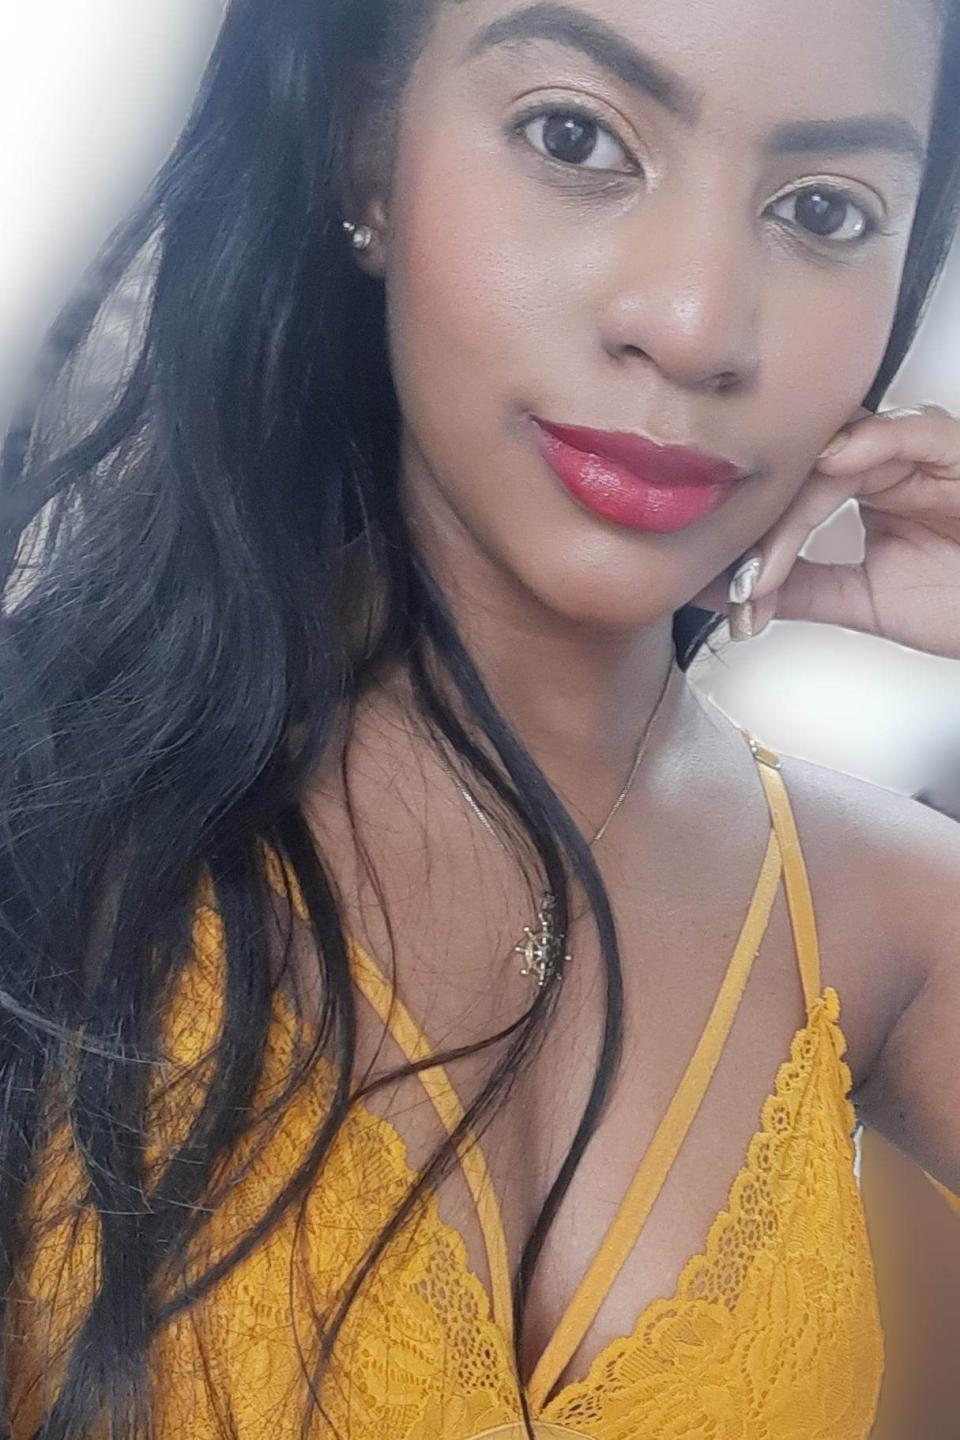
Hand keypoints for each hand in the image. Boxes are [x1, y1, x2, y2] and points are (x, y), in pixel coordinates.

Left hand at [693, 403, 959, 659]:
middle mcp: (888, 464)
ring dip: (800, 505)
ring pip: (842, 451)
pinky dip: (868, 443)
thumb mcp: (862, 600)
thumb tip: (717, 589)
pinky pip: (912, 430)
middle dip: (767, 529)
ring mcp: (922, 454)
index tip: (736, 596)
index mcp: (865, 488)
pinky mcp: (957, 450)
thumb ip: (795, 588)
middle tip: (745, 584)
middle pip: (804, 470)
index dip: (757, 541)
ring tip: (769, 556)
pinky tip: (832, 466)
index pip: (790, 494)